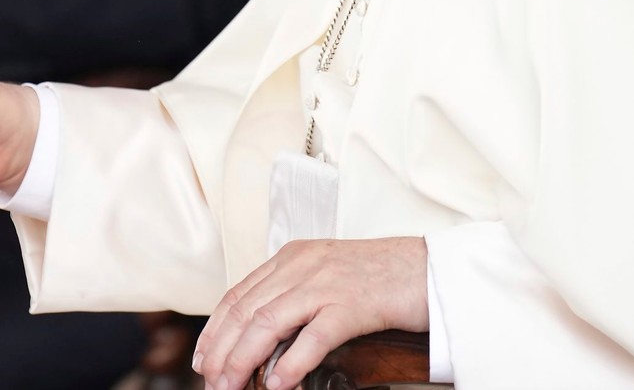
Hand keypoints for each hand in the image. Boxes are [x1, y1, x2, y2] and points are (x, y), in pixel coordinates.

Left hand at [193, 238, 428, 389]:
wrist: (431, 269)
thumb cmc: (383, 279)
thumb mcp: (328, 278)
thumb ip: (296, 298)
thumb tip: (266, 340)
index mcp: (293, 258)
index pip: (239, 294)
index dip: (215, 328)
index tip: (202, 357)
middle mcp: (302, 266)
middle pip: (246, 310)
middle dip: (221, 349)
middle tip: (211, 381)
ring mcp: (326, 283)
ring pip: (268, 322)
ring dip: (243, 358)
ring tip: (232, 386)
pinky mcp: (352, 304)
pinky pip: (313, 336)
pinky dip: (291, 363)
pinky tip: (278, 384)